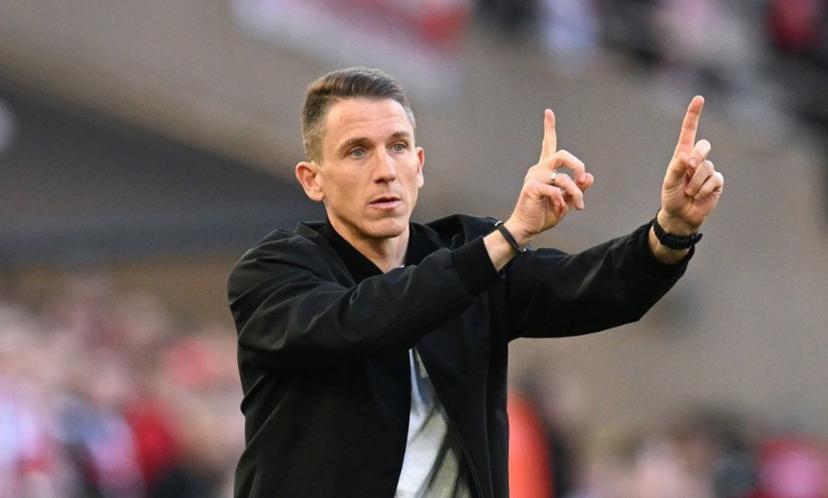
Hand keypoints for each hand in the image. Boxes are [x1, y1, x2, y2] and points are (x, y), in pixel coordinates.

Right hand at [504, 109, 594, 244]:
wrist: (526, 227)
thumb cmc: (544, 214)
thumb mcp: (567, 200)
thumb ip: (577, 188)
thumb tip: (589, 177)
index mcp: (545, 169)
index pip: (547, 144)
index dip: (548, 128)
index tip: (548, 112)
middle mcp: (538, 169)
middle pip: (562, 154)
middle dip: (577, 165)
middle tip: (583, 180)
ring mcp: (534, 177)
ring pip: (564, 178)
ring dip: (575, 193)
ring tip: (577, 206)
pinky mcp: (532, 187)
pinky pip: (556, 191)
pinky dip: (563, 202)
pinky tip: (559, 209)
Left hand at [660, 96, 723, 234]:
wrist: (681, 215)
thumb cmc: (672, 197)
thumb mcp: (670, 183)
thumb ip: (676, 169)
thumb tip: (686, 156)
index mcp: (683, 154)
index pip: (689, 131)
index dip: (694, 115)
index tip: (699, 98)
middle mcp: (697, 159)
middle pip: (704, 145)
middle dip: (697, 157)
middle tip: (688, 169)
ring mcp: (708, 169)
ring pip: (707, 167)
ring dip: (695, 183)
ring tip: (689, 192)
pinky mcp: (717, 182)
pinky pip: (715, 180)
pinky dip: (704, 190)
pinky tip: (698, 196)